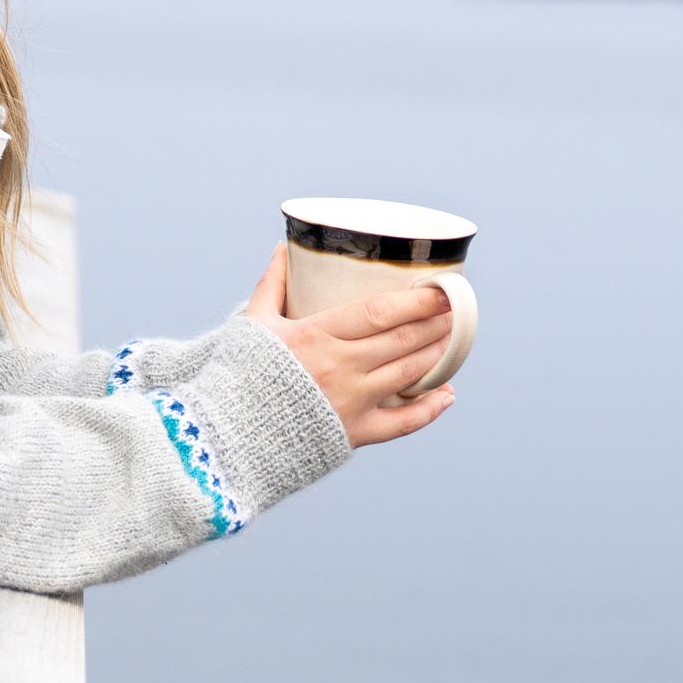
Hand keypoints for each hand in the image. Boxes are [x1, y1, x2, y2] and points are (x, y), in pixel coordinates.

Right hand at [248, 247, 458, 446]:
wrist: (225, 434)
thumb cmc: (238, 374)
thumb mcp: (252, 323)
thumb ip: (272, 284)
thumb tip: (282, 247)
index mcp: (315, 334)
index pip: (379, 312)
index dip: (416, 302)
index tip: (441, 291)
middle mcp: (339, 366)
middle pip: (401, 340)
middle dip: (435, 324)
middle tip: (457, 311)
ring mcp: (349, 402)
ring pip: (408, 374)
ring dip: (437, 355)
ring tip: (453, 340)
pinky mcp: (353, 433)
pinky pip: (402, 423)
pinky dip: (430, 409)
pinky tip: (447, 394)